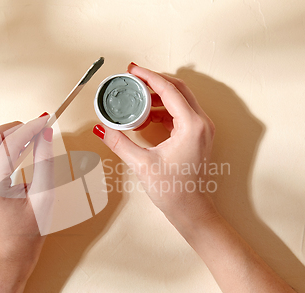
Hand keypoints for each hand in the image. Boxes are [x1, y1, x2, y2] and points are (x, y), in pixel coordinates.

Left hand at [0, 114, 52, 266]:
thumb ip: (45, 161)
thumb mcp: (44, 195)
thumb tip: (46, 133)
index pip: (8, 144)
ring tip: (27, 137)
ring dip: (4, 133)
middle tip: (36, 129)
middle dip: (14, 128)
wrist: (12, 249)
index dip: (29, 129)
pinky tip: (15, 147)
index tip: (44, 121)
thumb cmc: (30, 229)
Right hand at [93, 64, 217, 230]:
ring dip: (159, 95)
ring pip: (181, 100)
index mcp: (192, 126)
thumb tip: (102, 128)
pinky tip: (147, 116)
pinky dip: (164, 109)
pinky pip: (182, 113)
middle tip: (133, 78)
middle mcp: (202, 123)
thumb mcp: (142, 164)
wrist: (192, 210)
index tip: (132, 70)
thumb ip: (120, 143)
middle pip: (178, 89)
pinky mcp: (198, 136)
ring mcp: (202, 129)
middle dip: (154, 81)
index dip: (148, 76)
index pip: (169, 89)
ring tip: (137, 98)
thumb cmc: (173, 190)